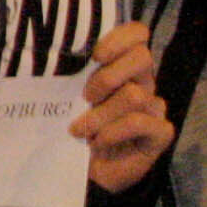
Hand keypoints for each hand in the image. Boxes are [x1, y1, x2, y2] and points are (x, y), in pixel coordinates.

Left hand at [74, 20, 174, 193]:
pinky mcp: (161, 132)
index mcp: (122, 67)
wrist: (85, 172)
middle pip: (142, 57)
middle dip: (107, 77)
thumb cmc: (75, 128)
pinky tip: (98, 142)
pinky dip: (114, 132)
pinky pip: (140, 122)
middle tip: (86, 98)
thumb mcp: (68, 98)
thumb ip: (71, 76)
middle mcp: (142, 83)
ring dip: (100, 114)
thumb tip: (45, 56)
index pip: (138, 34)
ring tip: (80, 130)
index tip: (95, 56)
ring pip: (134, 95)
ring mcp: (154, 108)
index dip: (120, 38)